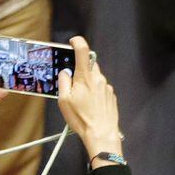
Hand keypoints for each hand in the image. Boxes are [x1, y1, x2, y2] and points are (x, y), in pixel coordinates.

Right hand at [56, 36, 122, 161]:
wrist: (101, 133)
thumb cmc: (82, 119)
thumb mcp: (64, 101)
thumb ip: (63, 82)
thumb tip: (65, 72)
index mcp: (86, 77)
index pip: (84, 51)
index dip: (78, 42)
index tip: (73, 41)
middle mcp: (98, 78)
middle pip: (89, 64)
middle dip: (80, 69)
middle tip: (72, 81)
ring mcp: (106, 86)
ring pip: (95, 77)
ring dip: (87, 83)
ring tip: (80, 100)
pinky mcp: (111, 94)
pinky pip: (100, 87)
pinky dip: (94, 92)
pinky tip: (89, 105)